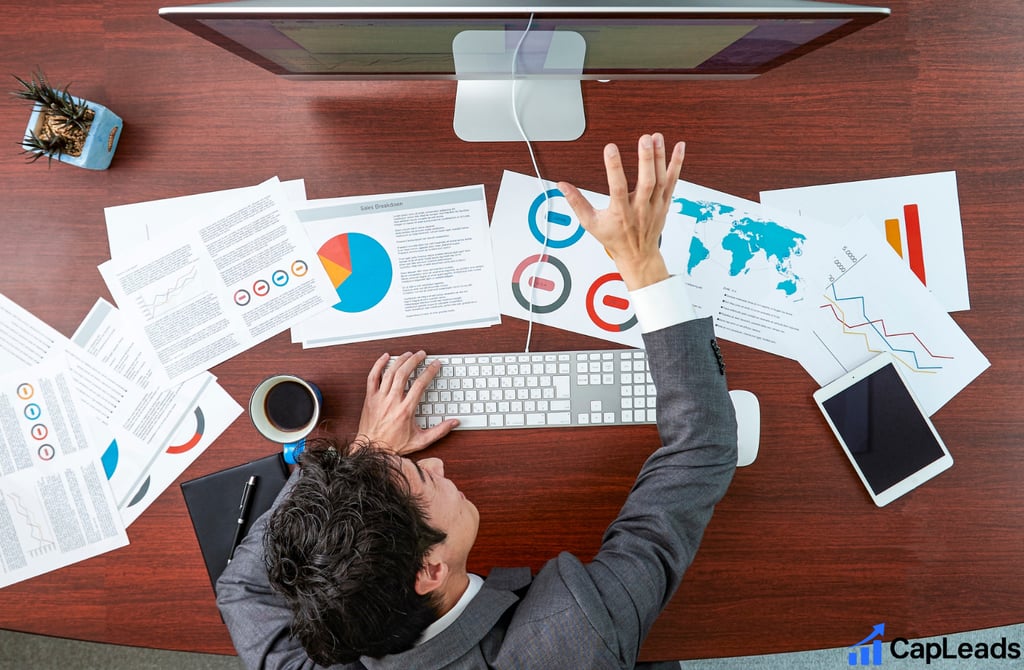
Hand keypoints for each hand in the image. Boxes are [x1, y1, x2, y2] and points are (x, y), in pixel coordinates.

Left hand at [356, 351, 457, 454]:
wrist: (372, 450)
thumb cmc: (394, 446)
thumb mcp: (421, 441)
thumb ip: (439, 431)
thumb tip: (454, 423)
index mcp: (405, 410)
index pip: (420, 384)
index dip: (429, 372)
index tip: (435, 365)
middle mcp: (392, 401)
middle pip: (404, 374)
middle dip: (415, 360)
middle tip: (422, 354)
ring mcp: (379, 398)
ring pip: (389, 373)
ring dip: (400, 360)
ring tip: (408, 354)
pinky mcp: (370, 398)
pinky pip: (372, 377)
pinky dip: (378, 365)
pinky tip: (385, 357)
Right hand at [558, 133, 684, 290]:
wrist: (638, 255)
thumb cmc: (614, 238)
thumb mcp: (591, 223)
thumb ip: (576, 203)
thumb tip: (562, 186)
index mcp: (621, 213)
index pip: (618, 188)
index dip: (614, 168)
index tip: (610, 149)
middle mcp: (640, 209)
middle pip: (646, 182)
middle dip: (646, 159)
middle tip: (644, 139)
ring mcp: (655, 205)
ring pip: (660, 180)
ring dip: (660, 157)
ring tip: (656, 137)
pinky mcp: (664, 202)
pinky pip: (673, 181)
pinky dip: (677, 164)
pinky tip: (679, 147)